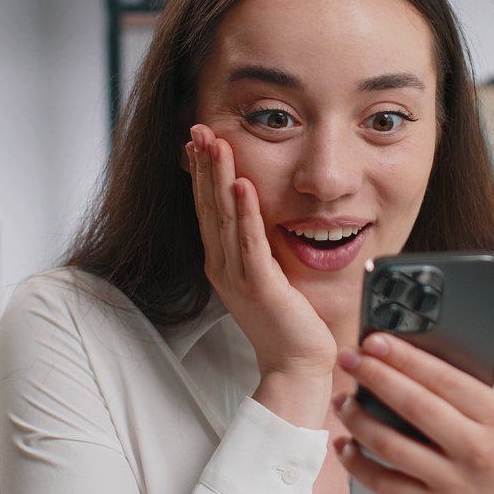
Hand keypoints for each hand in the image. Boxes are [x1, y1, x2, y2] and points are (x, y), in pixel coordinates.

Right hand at [186, 125, 337, 424]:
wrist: (295, 365)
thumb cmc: (287, 322)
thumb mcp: (266, 274)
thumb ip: (257, 245)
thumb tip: (256, 216)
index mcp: (223, 261)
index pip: (207, 208)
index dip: (202, 172)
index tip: (197, 140)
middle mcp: (223, 265)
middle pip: (209, 205)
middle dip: (204, 164)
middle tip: (197, 128)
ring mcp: (238, 275)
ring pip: (224, 217)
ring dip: (219, 177)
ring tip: (215, 143)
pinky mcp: (259, 285)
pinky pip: (250, 242)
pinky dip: (245, 212)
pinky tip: (242, 185)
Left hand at [332, 325, 493, 493]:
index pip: (444, 378)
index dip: (406, 357)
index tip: (377, 340)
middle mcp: (476, 447)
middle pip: (414, 405)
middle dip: (375, 376)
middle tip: (348, 357)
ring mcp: (453, 480)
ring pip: (394, 445)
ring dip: (360, 420)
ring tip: (342, 400)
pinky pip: (388, 484)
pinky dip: (359, 465)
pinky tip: (344, 447)